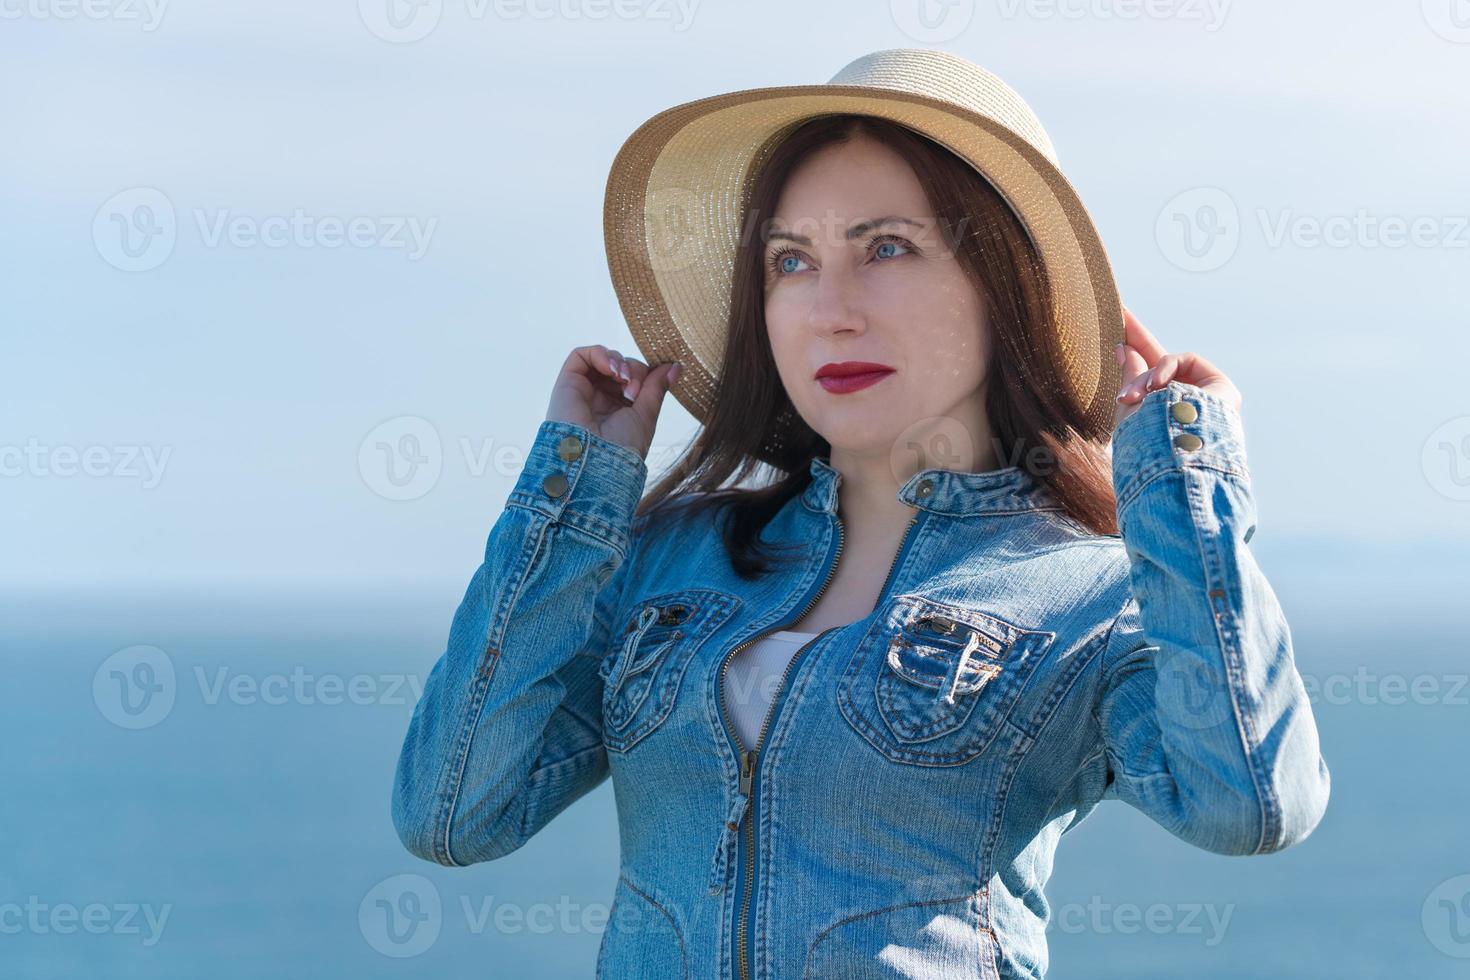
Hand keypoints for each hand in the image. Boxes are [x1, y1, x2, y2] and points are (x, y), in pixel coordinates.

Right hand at [545, 344, 682, 459]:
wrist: (596, 459)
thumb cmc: (621, 446)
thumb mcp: (646, 414)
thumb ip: (657, 387)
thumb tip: (675, 366)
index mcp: (618, 409)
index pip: (633, 378)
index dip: (644, 375)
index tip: (653, 384)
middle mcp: (599, 399)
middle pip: (620, 366)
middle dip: (634, 371)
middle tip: (634, 391)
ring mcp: (583, 391)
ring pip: (603, 359)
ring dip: (619, 362)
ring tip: (623, 379)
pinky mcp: (567, 383)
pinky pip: (580, 355)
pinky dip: (600, 354)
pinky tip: (611, 369)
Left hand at [1113, 305, 1240, 429]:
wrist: (1170, 454)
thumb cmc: (1144, 440)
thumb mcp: (1128, 404)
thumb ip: (1131, 374)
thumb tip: (1124, 347)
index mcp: (1156, 414)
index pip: (1142, 376)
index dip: (1130, 351)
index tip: (1114, 328)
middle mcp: (1181, 404)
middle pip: (1157, 362)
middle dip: (1137, 337)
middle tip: (1119, 310)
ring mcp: (1201, 395)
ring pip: (1166, 365)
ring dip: (1146, 376)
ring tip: (1136, 395)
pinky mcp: (1220, 388)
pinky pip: (1186, 360)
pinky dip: (1167, 369)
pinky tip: (1158, 387)